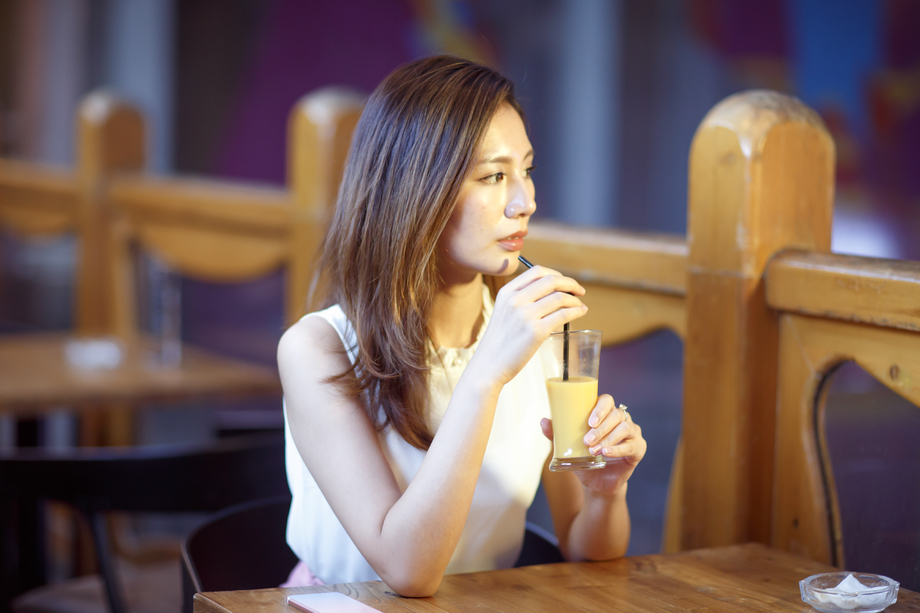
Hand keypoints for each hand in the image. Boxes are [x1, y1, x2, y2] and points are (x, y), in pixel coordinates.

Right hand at [473, 265, 586, 385]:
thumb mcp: (503, 311)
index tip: (565, 283)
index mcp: (507, 292)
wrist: (489, 365)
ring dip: (575, 300)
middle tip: (579, 291)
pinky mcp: (536, 331)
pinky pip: (564, 315)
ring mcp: (525, 315)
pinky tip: (580, 313)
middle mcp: (515, 300)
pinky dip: (576, 311)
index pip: (536, 272)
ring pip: (560, 297)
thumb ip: (520, 299)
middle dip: (570, 283)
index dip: (556, 274)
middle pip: (551, 281)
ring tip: (580, 306)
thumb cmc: (499, 341)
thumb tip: (552, 292)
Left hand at [540, 394, 645, 496]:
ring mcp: (632, 433)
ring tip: (594, 450)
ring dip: (608, 439)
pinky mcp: (638, 449)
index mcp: (605, 414)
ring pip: (625, 428)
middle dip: (601, 428)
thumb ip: (557, 434)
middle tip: (587, 440)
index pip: (607, 400)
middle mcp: (621, 420)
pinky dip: (618, 449)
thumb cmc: (584, 458)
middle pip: (616, 415)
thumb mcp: (568, 447)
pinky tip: (607, 454)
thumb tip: (543, 421)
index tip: (589, 421)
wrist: (596, 483)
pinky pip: (632, 446)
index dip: (600, 408)